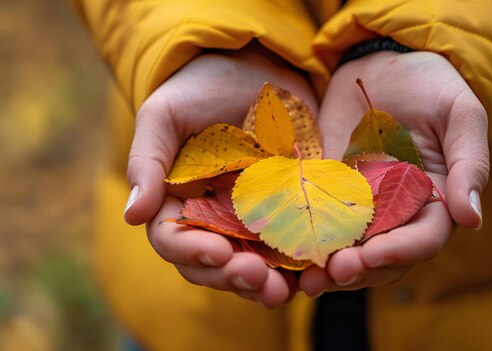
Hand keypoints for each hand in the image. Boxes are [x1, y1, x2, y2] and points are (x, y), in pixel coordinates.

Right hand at [123, 48, 317, 307]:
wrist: (256, 65)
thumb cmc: (201, 86)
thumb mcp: (166, 115)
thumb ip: (148, 161)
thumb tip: (131, 216)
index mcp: (177, 201)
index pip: (174, 240)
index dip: (192, 251)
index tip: (218, 251)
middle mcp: (213, 218)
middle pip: (215, 264)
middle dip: (233, 277)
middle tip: (258, 278)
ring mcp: (252, 219)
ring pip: (254, 266)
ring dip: (267, 284)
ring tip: (285, 290)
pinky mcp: (290, 210)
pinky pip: (293, 247)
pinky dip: (301, 265)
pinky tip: (315, 272)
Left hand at [300, 51, 488, 295]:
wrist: (383, 65)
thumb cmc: (431, 86)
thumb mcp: (459, 114)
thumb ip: (470, 162)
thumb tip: (471, 219)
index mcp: (436, 201)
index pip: (423, 238)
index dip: (401, 251)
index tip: (374, 254)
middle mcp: (398, 212)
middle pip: (383, 257)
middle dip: (360, 269)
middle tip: (334, 271)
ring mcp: (360, 206)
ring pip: (349, 250)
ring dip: (330, 269)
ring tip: (308, 279)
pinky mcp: (327, 192)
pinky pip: (316, 223)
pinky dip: (304, 241)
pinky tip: (287, 252)